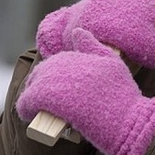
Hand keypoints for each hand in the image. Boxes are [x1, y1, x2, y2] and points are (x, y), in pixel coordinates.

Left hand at [17, 29, 154, 154]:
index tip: (50, 84)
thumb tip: (77, 32)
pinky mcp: (56, 102)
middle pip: (45, 71)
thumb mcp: (114, 64)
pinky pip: (31, 100)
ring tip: (31, 106)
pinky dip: (26, 106)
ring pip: (36, 84)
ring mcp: (64, 83)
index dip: (51, 73)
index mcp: (85, 57)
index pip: (59, 61)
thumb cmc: (124, 96)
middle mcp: (73, 67)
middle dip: (38, 82)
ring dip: (30, 94)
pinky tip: (27, 112)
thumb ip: (94, 47)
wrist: (128, 122)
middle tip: (37, 97)